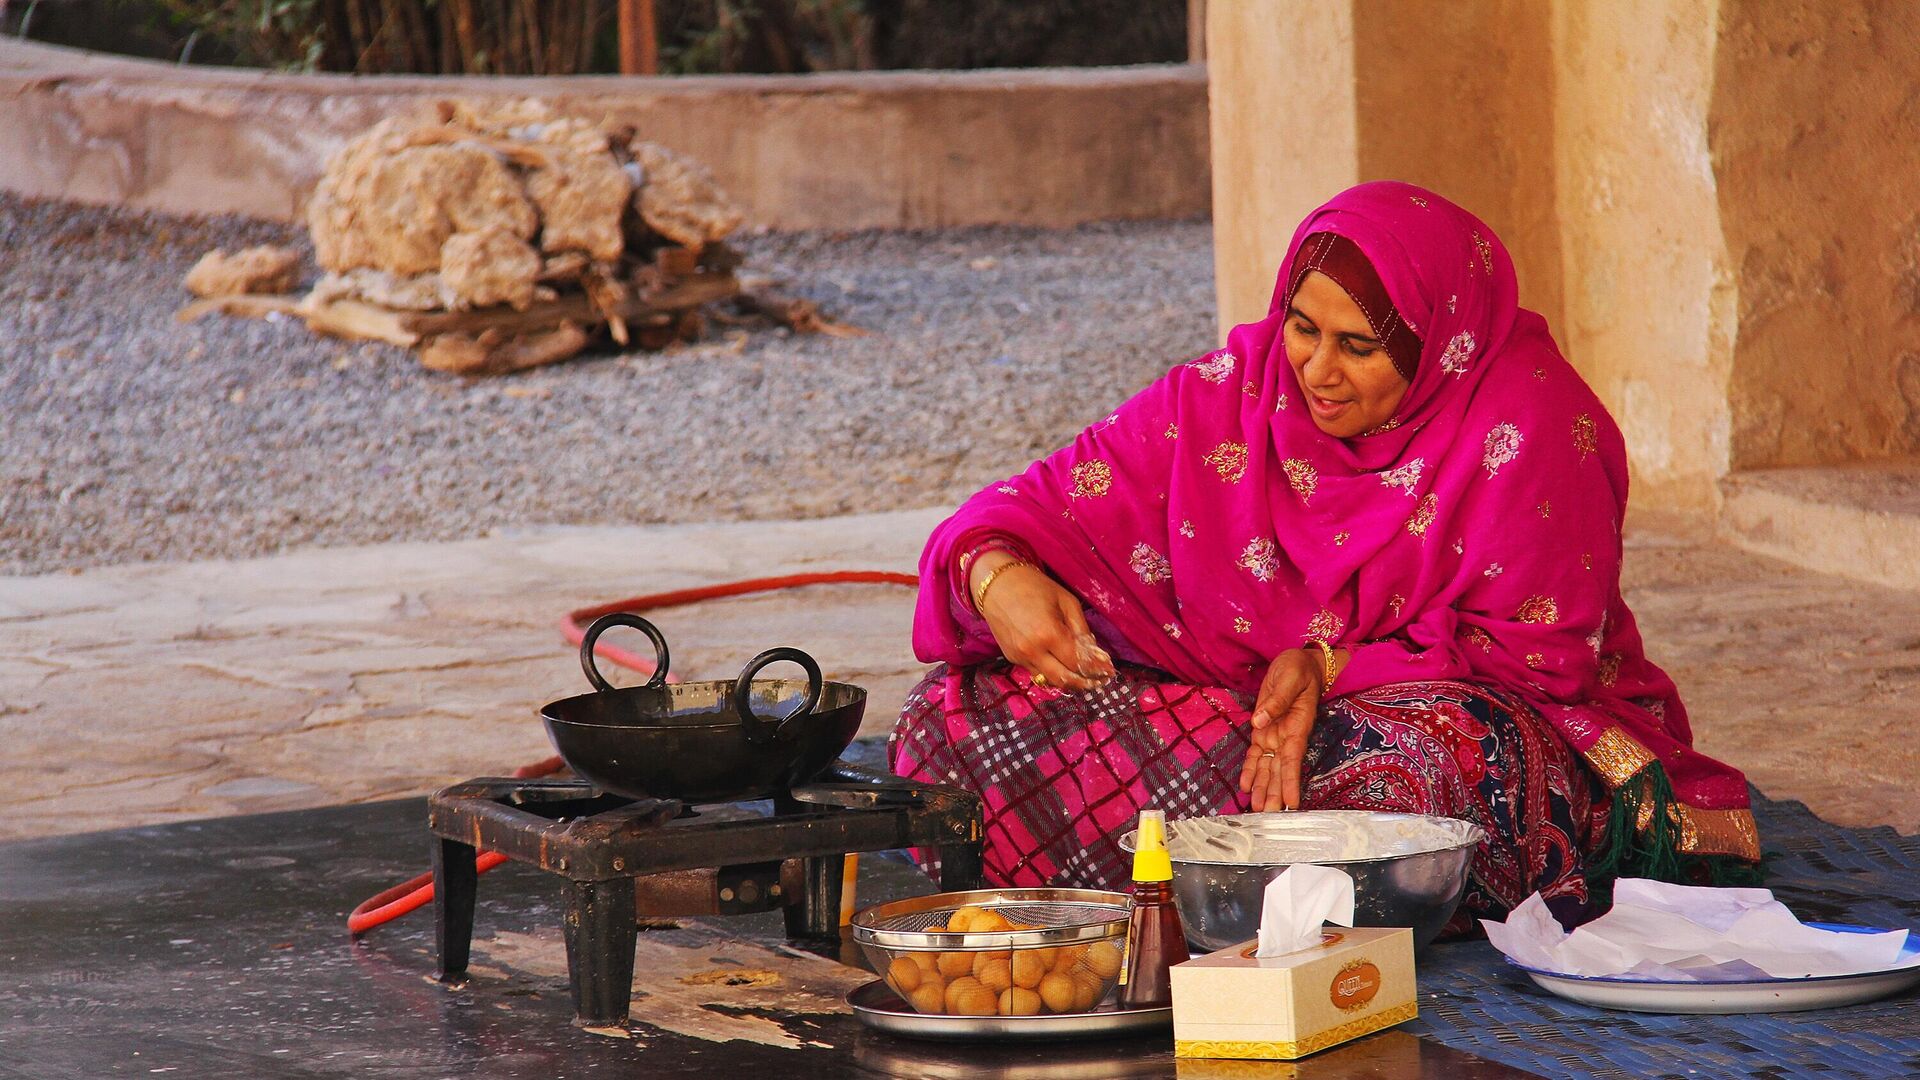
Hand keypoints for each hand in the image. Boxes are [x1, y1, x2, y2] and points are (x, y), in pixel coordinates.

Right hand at [969, 551, 1116, 691]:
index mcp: (1048, 633)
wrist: (996, 585)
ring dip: (1069, 682)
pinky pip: (1037, 673)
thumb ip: (1082, 629)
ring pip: (1050, 681)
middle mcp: (1032, 651)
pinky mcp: (1012, 658)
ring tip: (1085, 678)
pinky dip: (1052, 673)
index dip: (1096, 669)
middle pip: (1064, 679)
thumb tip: (1096, 654)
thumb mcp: (1066, 601)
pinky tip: (1062, 666)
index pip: (1077, 662)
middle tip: (1100, 681)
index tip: (1109, 672)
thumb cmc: (1034, 587)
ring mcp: (1020, 657)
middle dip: (1085, 683)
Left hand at [1238, 647, 1338, 810]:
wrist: (1299, 662)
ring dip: (1263, 788)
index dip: (1291, 780)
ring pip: (1268, 767)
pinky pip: (1257, 754)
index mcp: (1298, 726)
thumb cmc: (1298, 668)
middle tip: (1268, 815)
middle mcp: (1287, 736)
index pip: (1293, 758)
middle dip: (1274, 793)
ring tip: (1256, 809)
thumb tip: (1259, 722)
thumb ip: (1276, 700)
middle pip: (1280, 769)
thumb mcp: (1289, 678)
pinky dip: (1251, 770)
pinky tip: (1245, 787)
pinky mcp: (1264, 730)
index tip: (1291, 802)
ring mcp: (1275, 735)